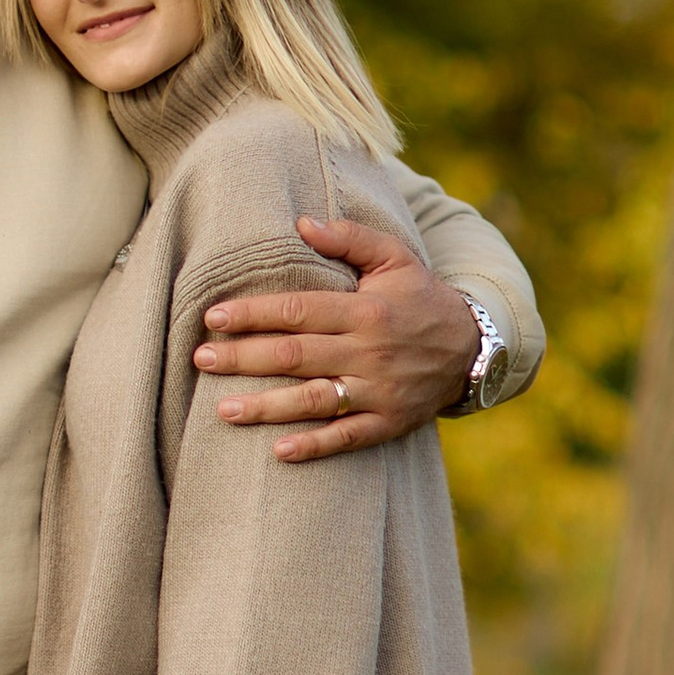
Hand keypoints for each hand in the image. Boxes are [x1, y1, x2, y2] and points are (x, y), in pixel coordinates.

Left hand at [193, 215, 479, 463]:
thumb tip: (302, 223)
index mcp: (365, 309)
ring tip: (222, 409)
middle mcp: (370, 351)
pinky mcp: (389, 423)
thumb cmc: (421, 298)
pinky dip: (315, 446)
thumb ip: (349, 238)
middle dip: (244, 358)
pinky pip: (348, 437)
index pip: (298, 310)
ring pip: (315, 400)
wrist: (474, 349)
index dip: (253, 314)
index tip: (212, 317)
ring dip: (267, 406)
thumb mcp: (395, 257)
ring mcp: (380, 391)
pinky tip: (279, 451)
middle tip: (200, 359)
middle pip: (296, 355)